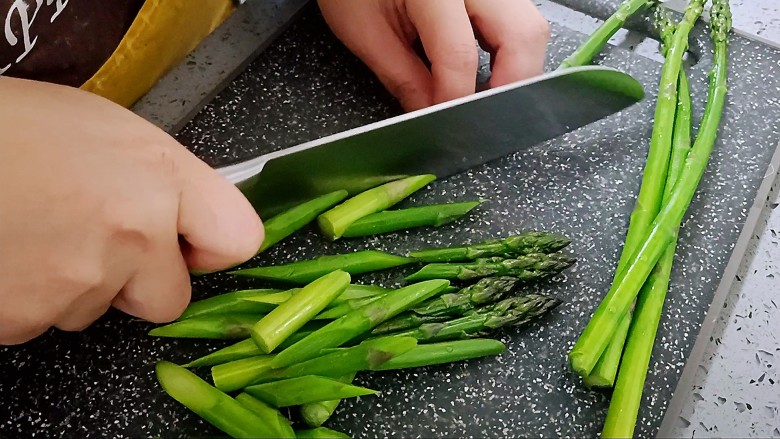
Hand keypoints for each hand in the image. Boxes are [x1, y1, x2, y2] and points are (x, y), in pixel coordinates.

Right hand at [0, 77, 263, 344]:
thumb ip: (162, 180)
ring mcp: (77, 284)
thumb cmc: (8, 129)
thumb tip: (186, 218)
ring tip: (35, 228)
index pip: (238, 238)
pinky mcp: (24, 319)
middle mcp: (130, 236)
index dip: (213, 246)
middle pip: (169, 298)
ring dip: (77, 281)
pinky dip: (31, 295)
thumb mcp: (105, 130)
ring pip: (98, 309)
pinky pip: (45, 320)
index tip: (195, 244)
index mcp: (158, 177)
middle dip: (139, 279)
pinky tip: (12, 251)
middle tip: (95, 238)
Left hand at [318, 0, 549, 110]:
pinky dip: (509, 51)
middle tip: (484, 118)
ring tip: (484, 97)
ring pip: (529, 27)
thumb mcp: (365, 31)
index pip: (459, 54)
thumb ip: (401, 76)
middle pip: (522, 36)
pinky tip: (487, 72)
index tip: (447, 128)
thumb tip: (430, 114)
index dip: (455, 98)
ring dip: (516, 68)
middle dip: (510, 85)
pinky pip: (517, 20)